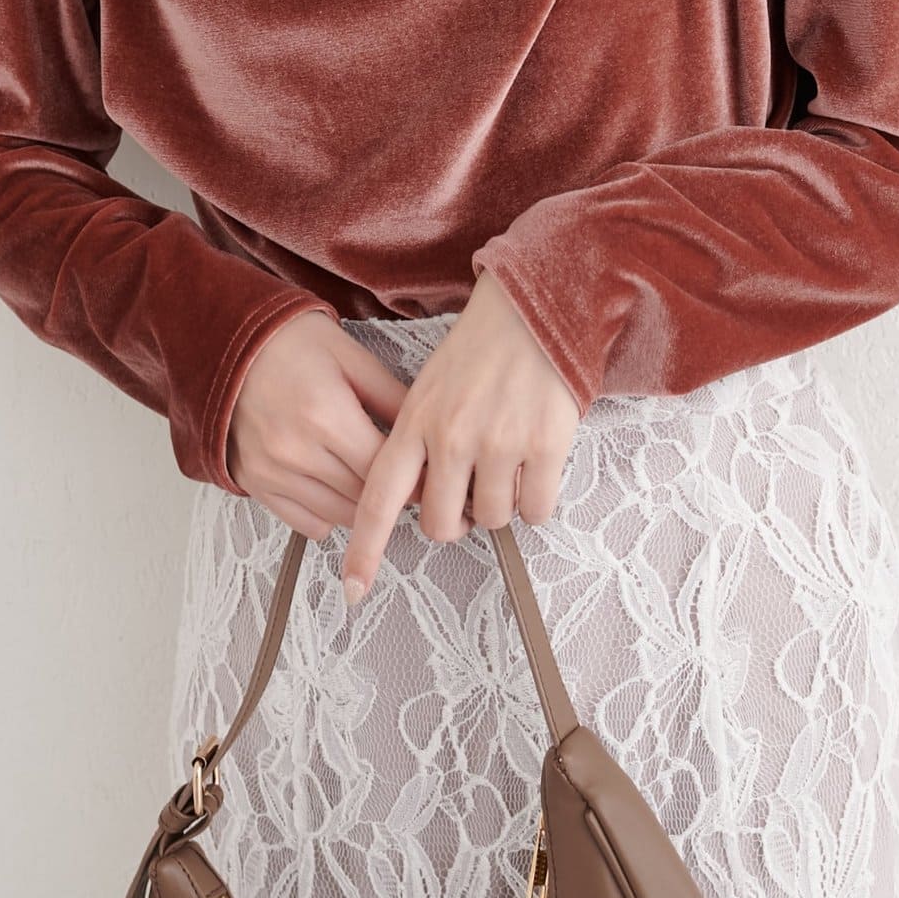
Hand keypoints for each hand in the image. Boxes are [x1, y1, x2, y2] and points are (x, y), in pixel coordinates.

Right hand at [226, 310, 419, 538]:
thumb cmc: (290, 341)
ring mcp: (271, 471)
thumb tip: (426, 433)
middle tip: (405, 480)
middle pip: (362, 497)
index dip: (413, 477)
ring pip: (337, 515)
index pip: (382, 469)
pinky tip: (337, 490)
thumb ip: (392, 397)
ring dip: (361, 506)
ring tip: (372, 482)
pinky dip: (327, 515)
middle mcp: (295, 450)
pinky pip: (303, 522)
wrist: (225, 341)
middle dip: (390, 492)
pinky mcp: (253, 482)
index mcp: (326, 414)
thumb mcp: (350, 356)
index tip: (427, 475)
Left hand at [339, 270, 582, 605]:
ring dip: (500, 503)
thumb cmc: (480, 349)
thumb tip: (418, 500)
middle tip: (472, 488)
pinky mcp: (545, 446)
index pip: (378, 498)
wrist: (536, 307)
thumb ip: (416, 442)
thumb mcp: (429, 388)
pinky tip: (536, 464)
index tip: (353, 589)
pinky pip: (535, 509)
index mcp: (414, 422)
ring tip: (509, 460)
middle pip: (440, 525)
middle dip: (456, 518)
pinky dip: (536, 499)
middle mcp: (451, 437)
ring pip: (490, 520)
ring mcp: (498, 443)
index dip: (365, 548)